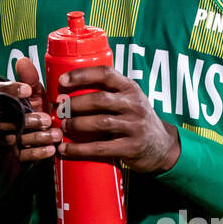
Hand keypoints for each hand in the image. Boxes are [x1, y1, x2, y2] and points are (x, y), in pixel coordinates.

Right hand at [0, 57, 57, 178]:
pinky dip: (36, 153)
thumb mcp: (32, 98)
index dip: (10, 89)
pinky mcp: (10, 156)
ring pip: (13, 137)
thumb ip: (29, 80)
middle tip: (48, 119)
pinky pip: (20, 155)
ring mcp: (2, 138)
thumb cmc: (29, 116)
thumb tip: (23, 60)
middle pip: (5, 117)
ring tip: (55, 136)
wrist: (23, 148)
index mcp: (1, 101)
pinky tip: (51, 150)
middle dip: (28, 119)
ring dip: (36, 137)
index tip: (27, 90)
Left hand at [54, 66, 181, 173]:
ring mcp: (134, 126)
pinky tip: (65, 149)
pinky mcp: (131, 147)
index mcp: (130, 88)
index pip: (106, 74)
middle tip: (59, 108)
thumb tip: (67, 92)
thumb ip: (108, 93)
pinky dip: (79, 149)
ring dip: (76, 124)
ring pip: (100, 122)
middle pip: (99, 99)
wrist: (163, 147)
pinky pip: (101, 148)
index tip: (62, 81)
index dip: (82, 75)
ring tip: (63, 126)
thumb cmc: (136, 120)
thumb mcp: (129, 100)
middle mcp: (134, 104)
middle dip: (75, 103)